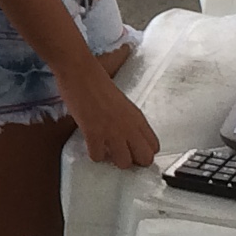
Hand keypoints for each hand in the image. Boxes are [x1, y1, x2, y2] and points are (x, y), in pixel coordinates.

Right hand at [59, 48, 156, 169]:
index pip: (154, 146)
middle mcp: (129, 126)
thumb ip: (129, 121)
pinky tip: (92, 145)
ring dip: (114, 160)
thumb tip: (128, 137)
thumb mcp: (122, 103)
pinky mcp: (93, 133)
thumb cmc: (98, 84)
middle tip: (121, 155)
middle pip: (145, 159)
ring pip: (124, 163)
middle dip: (134, 162)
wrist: (81, 72)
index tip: (134, 151)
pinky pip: (98, 157)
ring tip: (106, 150)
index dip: (143, 152)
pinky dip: (94, 154)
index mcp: (138, 117)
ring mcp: (112, 131)